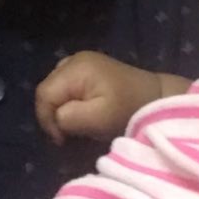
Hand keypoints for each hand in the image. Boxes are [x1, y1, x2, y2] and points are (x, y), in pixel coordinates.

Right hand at [35, 52, 183, 143]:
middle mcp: (73, 59)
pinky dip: (67, 99)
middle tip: (68, 135)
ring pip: (54, 88)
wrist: (154, 96)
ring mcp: (80, 61)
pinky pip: (65, 84)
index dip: (47, 120)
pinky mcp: (86, 67)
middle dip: (52, 114)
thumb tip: (56, 118)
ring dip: (59, 108)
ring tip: (75, 124)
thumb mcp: (99, 118)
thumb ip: (71, 117)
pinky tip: (80, 110)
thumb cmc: (128, 108)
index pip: (44, 94)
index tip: (63, 139)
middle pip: (47, 89)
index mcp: (75, 68)